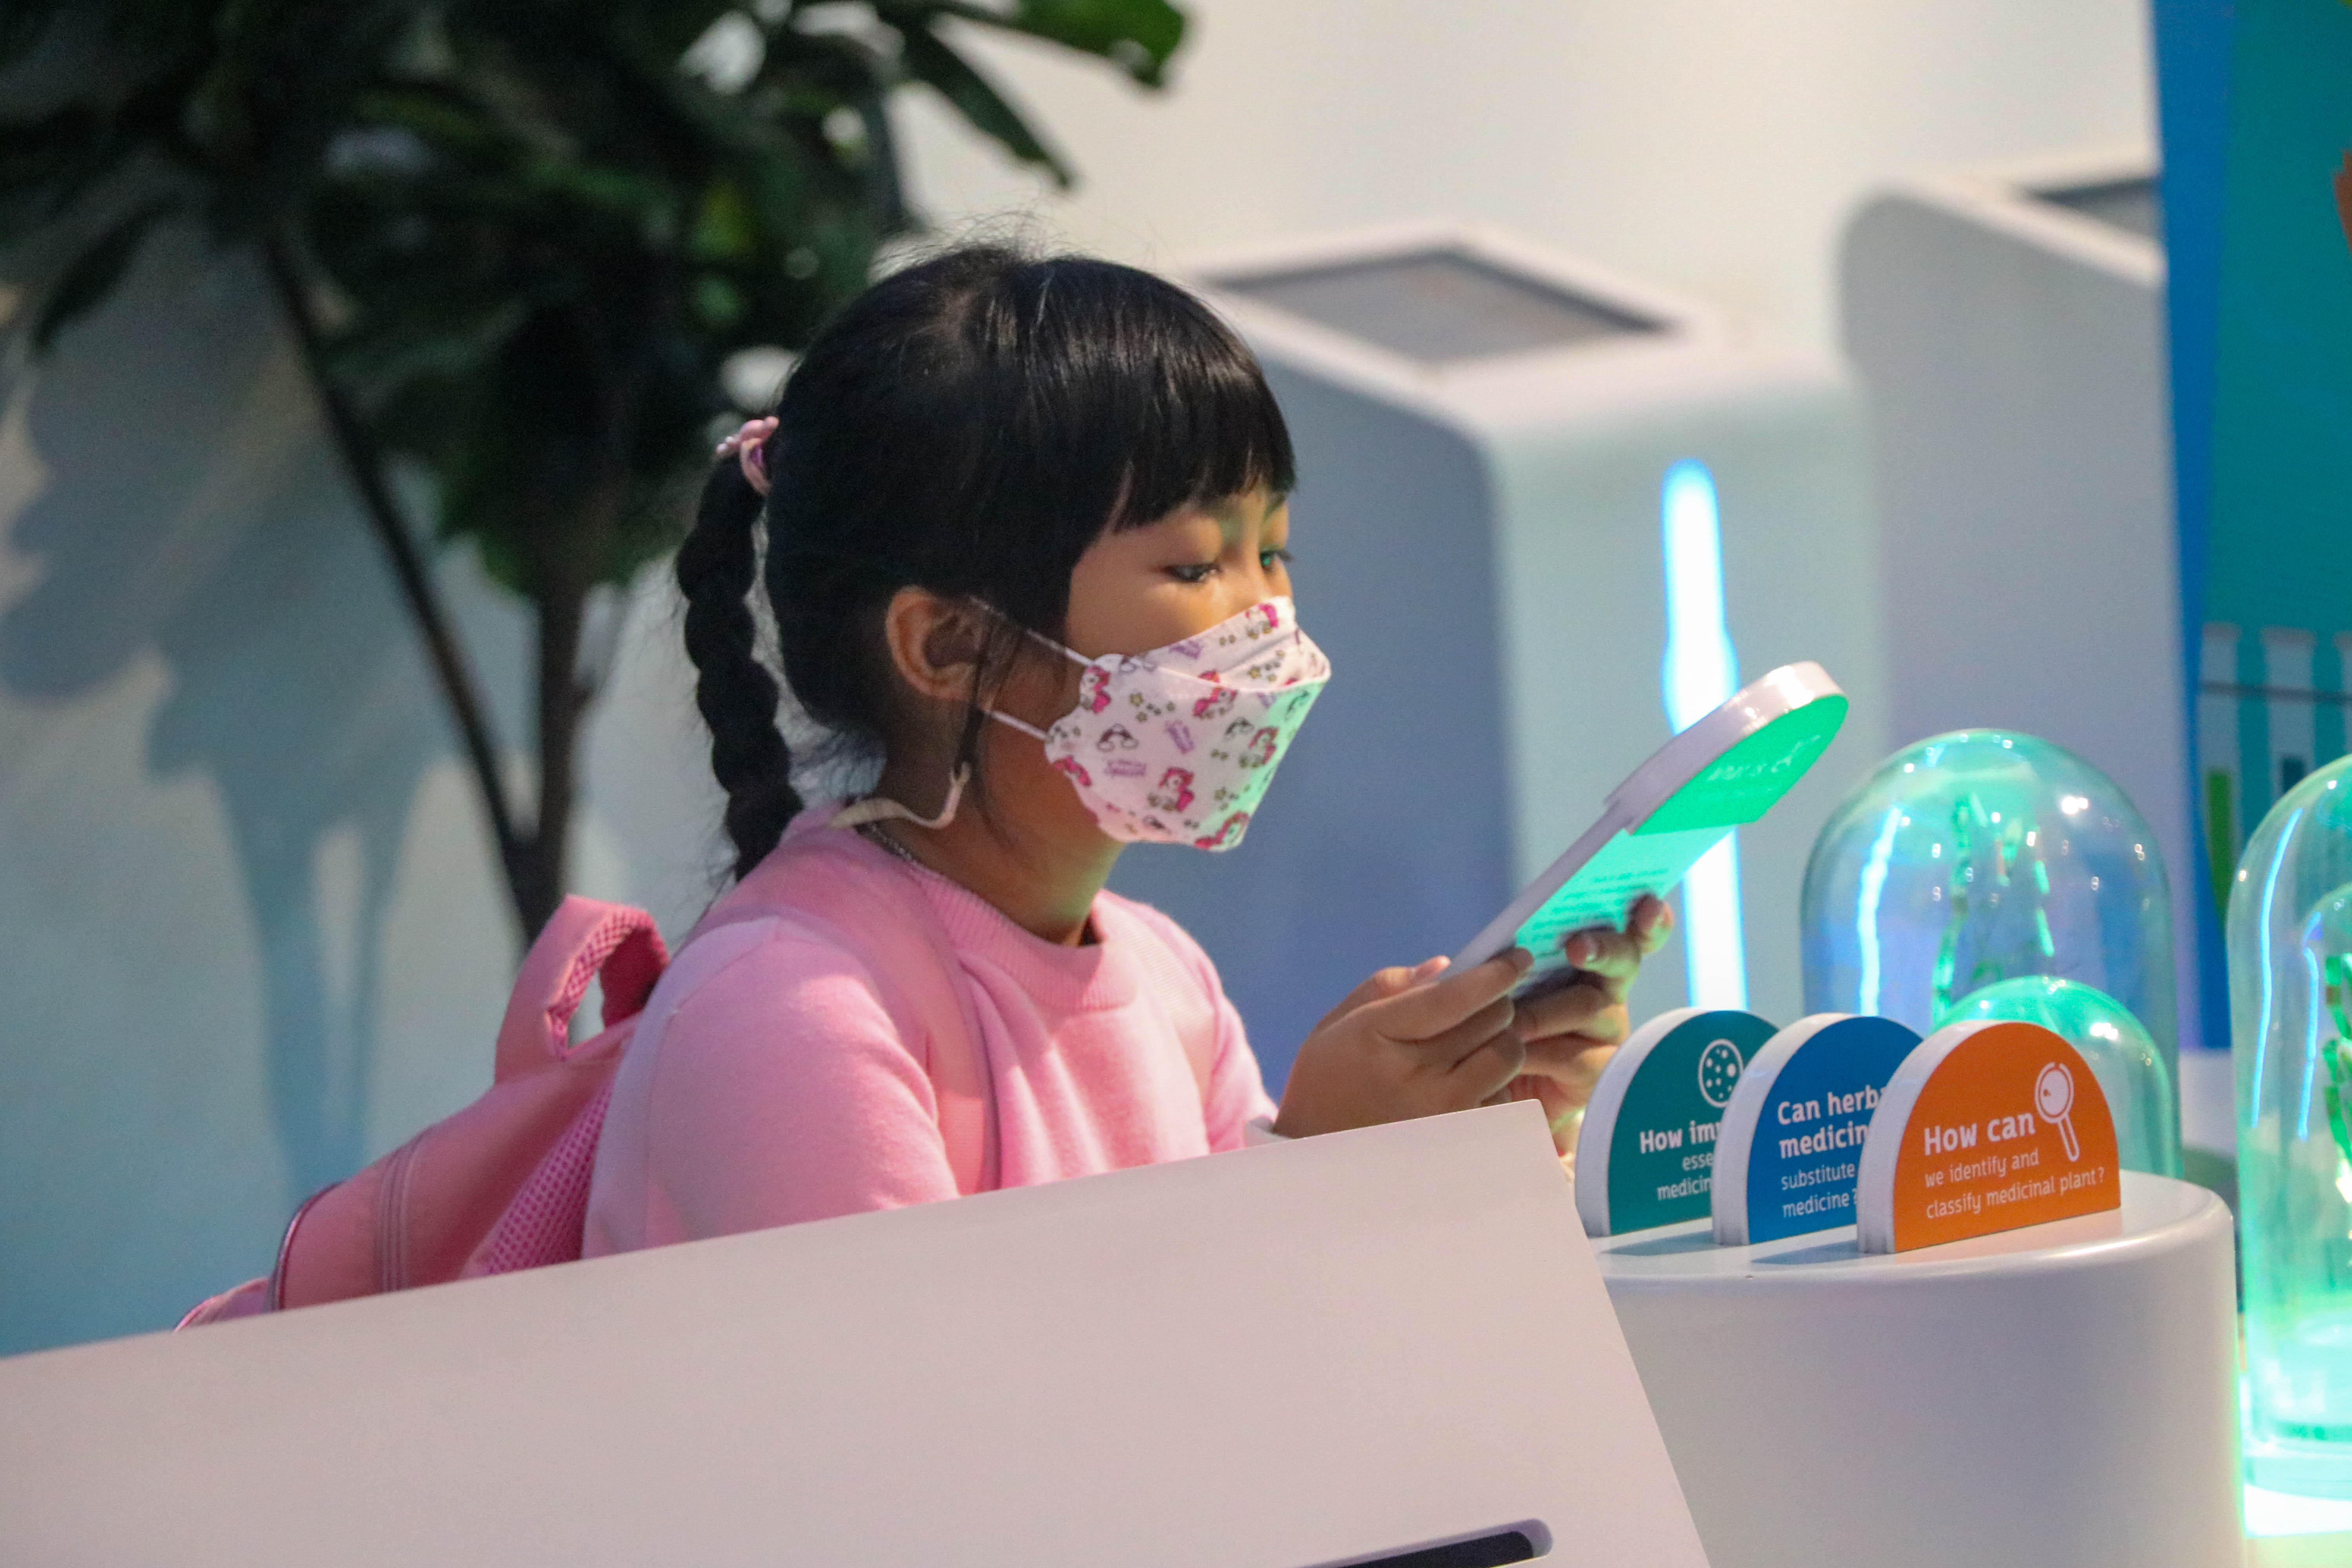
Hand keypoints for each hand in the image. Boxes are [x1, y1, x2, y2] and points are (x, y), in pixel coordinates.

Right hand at [1273, 948, 1535, 1138]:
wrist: (1319, 1165)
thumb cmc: (1328, 1083)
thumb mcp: (1337, 1024)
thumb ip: (1387, 986)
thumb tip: (1447, 965)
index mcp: (1378, 1035)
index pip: (1454, 997)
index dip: (1494, 973)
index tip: (1517, 958)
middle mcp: (1415, 1076)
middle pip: (1492, 1021)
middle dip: (1498, 1003)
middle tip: (1488, 1005)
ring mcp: (1444, 1114)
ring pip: (1508, 1058)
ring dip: (1502, 1043)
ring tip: (1476, 1049)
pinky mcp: (1463, 1142)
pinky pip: (1504, 1098)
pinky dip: (1496, 1085)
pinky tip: (1469, 1089)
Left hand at [1490, 895, 1674, 1150]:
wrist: (1502, 1091)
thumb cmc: (1500, 1026)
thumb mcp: (1499, 990)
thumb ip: (1500, 965)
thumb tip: (1471, 953)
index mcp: (1590, 959)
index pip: (1629, 931)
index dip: (1648, 920)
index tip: (1649, 904)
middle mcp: (1608, 990)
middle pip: (1622, 959)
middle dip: (1602, 948)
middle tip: (1578, 948)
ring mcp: (1610, 1031)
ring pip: (1587, 1007)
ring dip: (1543, 1012)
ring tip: (1510, 1023)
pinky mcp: (1600, 1071)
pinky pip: (1571, 1056)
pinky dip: (1535, 1054)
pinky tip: (1512, 1057)